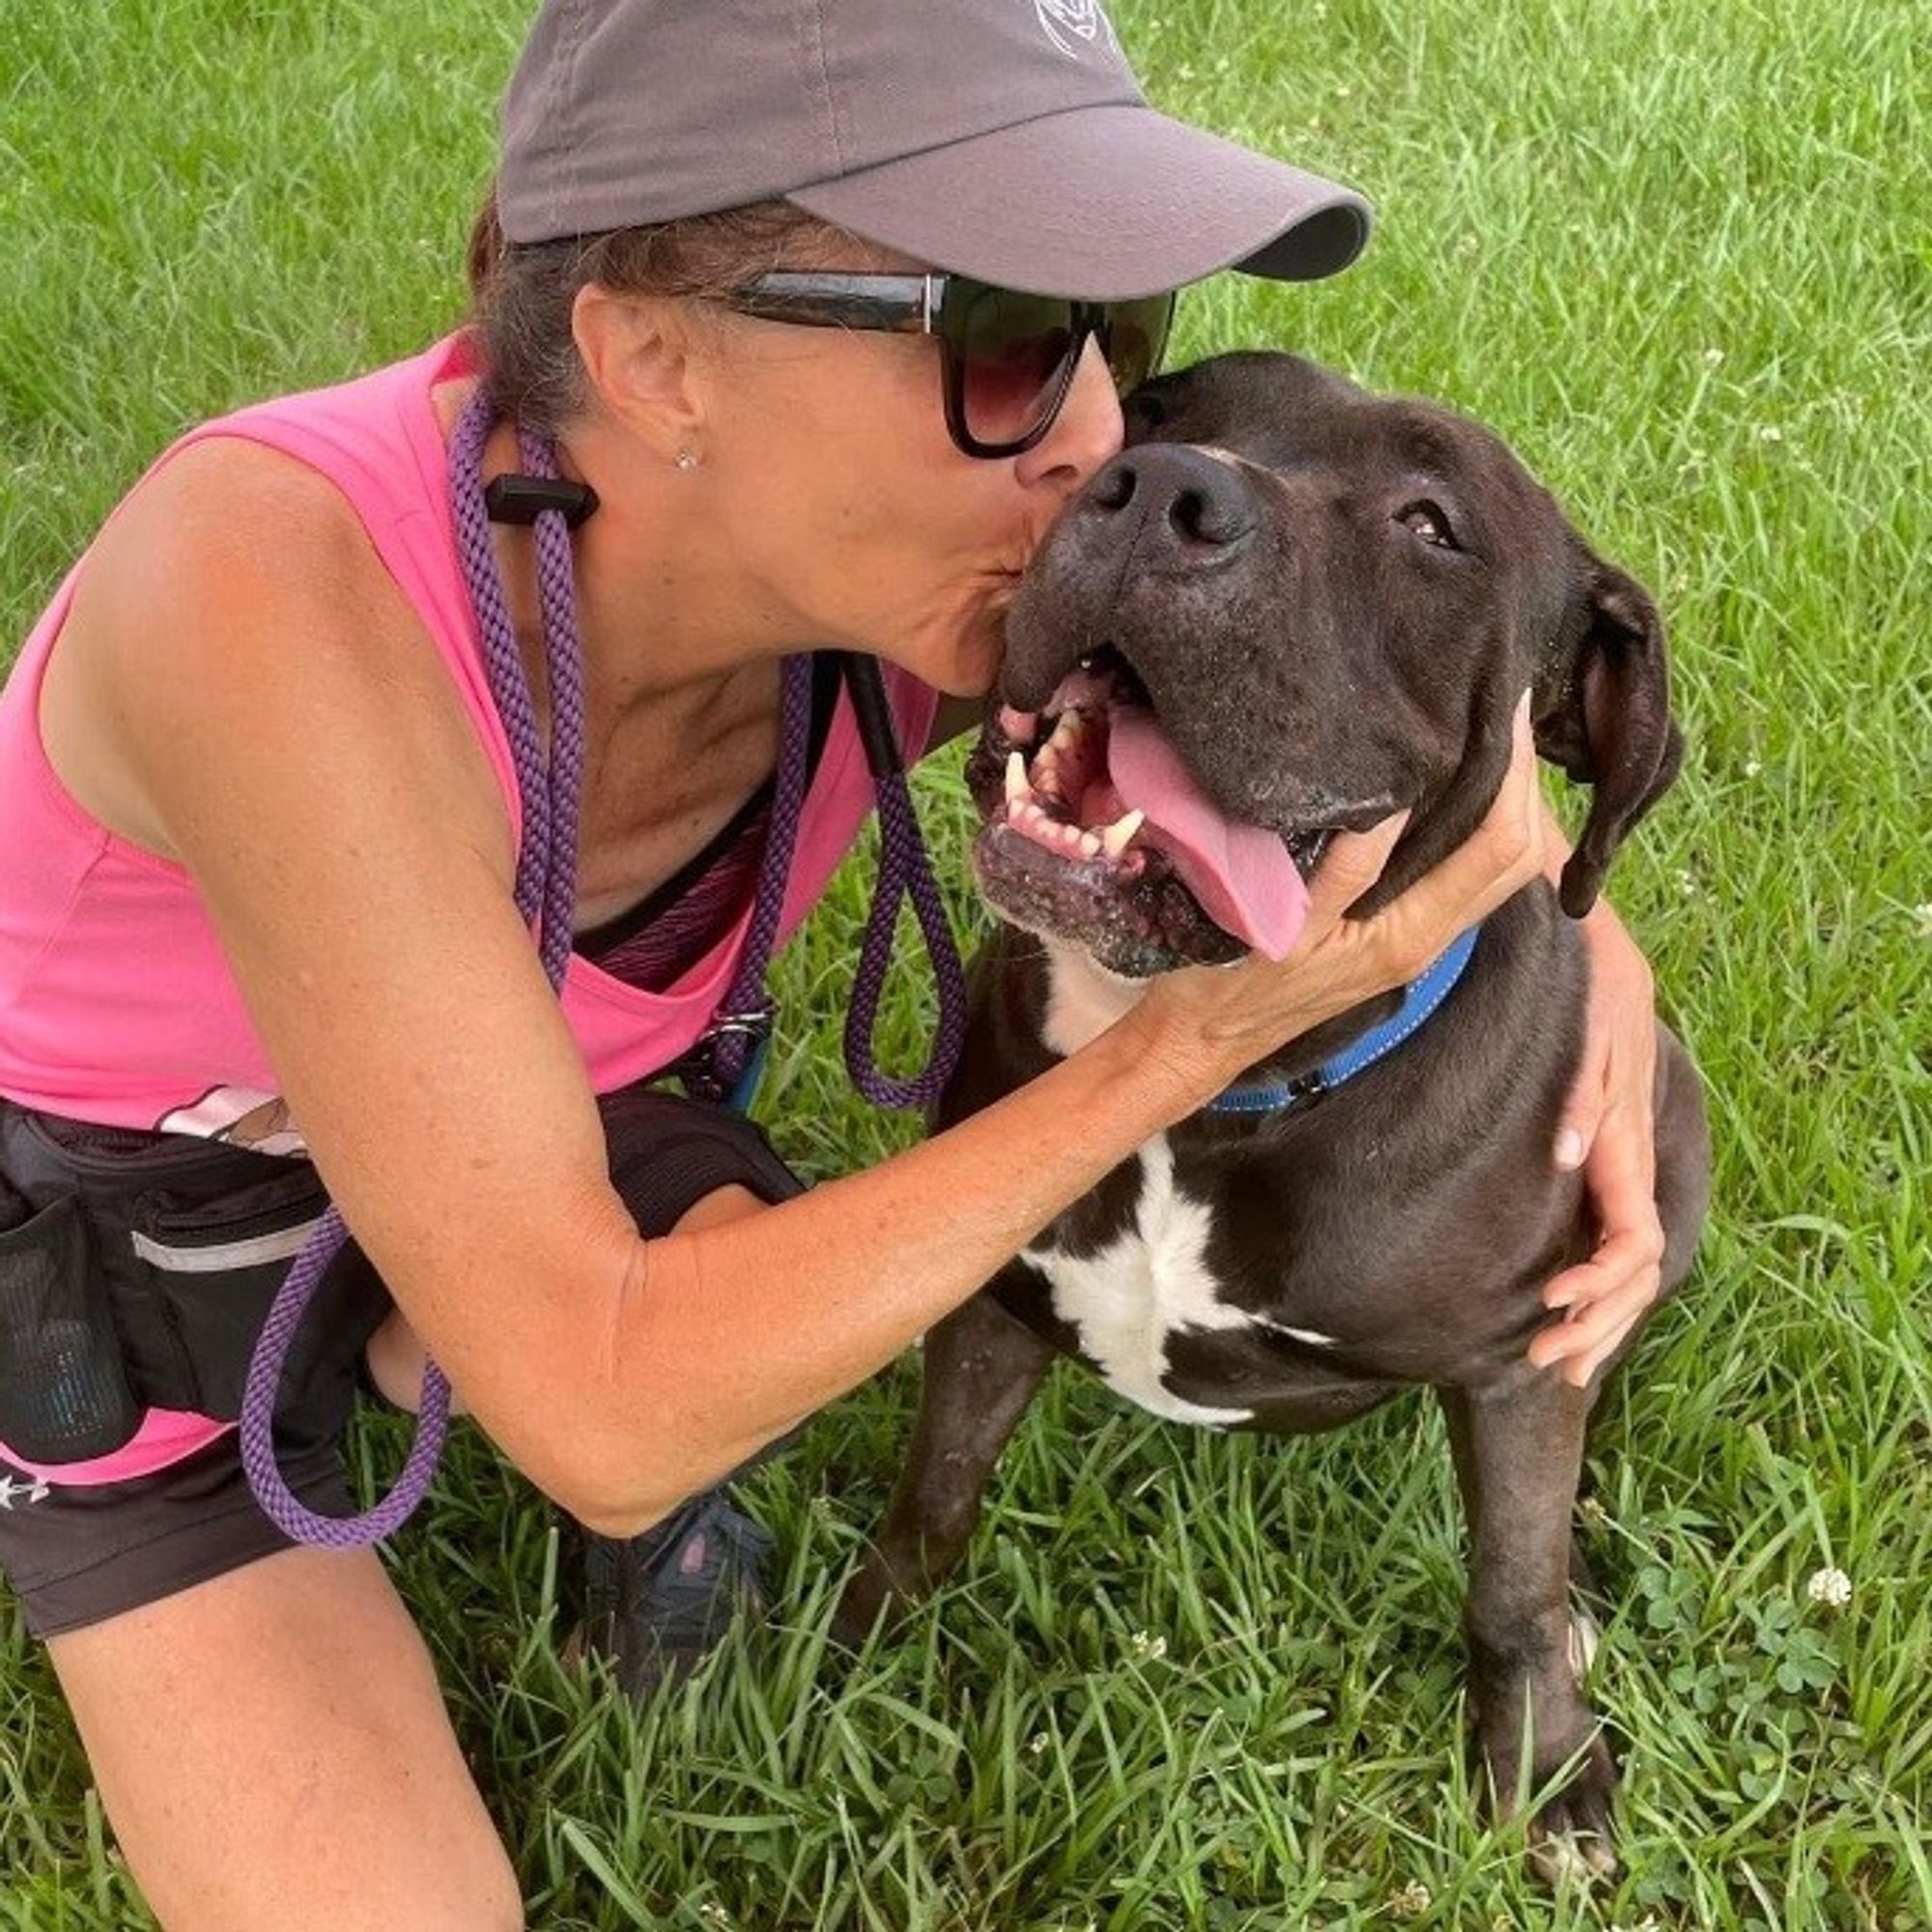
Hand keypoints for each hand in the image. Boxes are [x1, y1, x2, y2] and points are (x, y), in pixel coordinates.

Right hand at [1143, 695, 1545, 1088]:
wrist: (1202, 1038)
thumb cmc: (1228, 985)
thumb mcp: (1282, 924)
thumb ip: (1345, 871)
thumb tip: (1398, 800)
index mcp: (1411, 935)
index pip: (1501, 848)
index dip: (1517, 777)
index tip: (1506, 708)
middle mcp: (1428, 938)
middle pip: (1518, 856)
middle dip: (1525, 781)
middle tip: (1505, 709)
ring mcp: (1414, 937)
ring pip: (1495, 867)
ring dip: (1506, 802)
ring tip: (1485, 736)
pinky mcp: (1393, 930)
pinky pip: (1458, 872)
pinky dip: (1473, 825)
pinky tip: (1446, 788)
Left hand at [1526, 897, 1663, 1386]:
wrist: (1600, 958)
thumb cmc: (1593, 993)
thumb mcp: (1590, 1034)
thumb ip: (1580, 1098)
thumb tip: (1568, 1155)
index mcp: (1626, 1150)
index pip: (1634, 1243)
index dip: (1601, 1284)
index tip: (1553, 1303)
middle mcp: (1627, 1171)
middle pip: (1632, 1274)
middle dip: (1597, 1325)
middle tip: (1545, 1362)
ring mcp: (1615, 1172)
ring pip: (1624, 1270)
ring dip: (1597, 1320)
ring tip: (1552, 1363)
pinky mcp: (1597, 1165)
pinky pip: (1606, 1245)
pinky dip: (1592, 1290)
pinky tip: (1565, 1318)